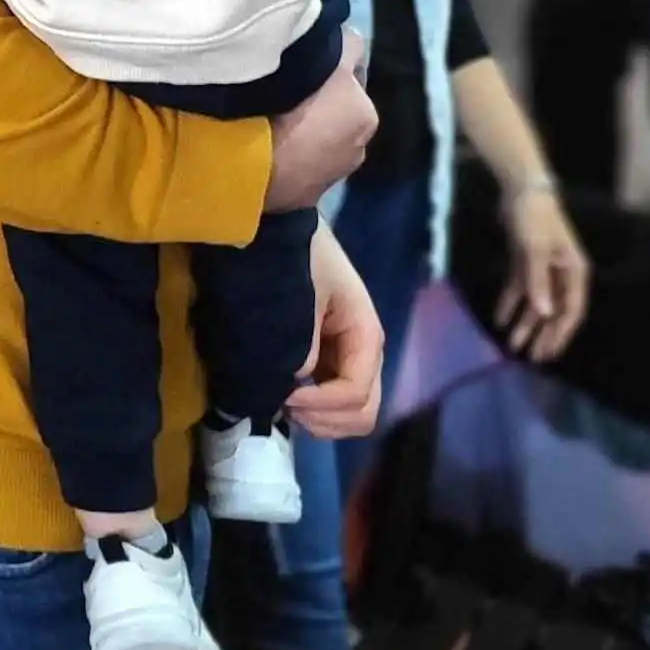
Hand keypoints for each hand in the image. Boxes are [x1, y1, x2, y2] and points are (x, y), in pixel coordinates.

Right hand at [264, 28, 375, 212]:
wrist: (254, 164)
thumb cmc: (295, 107)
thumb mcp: (329, 61)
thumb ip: (347, 46)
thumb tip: (348, 37)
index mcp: (366, 116)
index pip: (352, 78)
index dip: (330, 66)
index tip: (304, 61)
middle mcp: (357, 150)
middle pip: (335, 112)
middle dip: (317, 102)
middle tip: (285, 90)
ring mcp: (329, 178)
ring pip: (316, 140)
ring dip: (302, 129)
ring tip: (271, 119)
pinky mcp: (302, 198)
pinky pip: (296, 164)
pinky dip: (286, 152)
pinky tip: (265, 144)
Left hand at [287, 221, 384, 439]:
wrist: (284, 228)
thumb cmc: (297, 255)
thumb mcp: (301, 294)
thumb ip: (303, 340)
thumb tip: (298, 378)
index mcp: (366, 336)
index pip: (355, 393)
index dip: (320, 405)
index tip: (283, 396)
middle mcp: (365, 354)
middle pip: (362, 414)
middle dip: (325, 420)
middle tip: (284, 406)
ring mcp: (349, 359)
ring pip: (350, 414)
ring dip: (319, 420)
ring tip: (284, 403)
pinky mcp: (331, 360)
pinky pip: (331, 399)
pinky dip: (313, 409)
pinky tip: (285, 396)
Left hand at [497, 185, 589, 360]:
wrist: (520, 188)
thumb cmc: (534, 217)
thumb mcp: (535, 250)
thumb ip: (538, 282)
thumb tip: (544, 314)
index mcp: (574, 272)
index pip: (571, 311)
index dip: (559, 334)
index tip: (548, 353)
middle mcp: (562, 273)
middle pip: (553, 311)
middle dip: (542, 334)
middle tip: (530, 357)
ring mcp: (543, 268)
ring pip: (535, 302)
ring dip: (524, 322)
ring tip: (512, 344)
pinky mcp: (525, 260)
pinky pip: (519, 288)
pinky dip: (510, 303)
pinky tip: (500, 319)